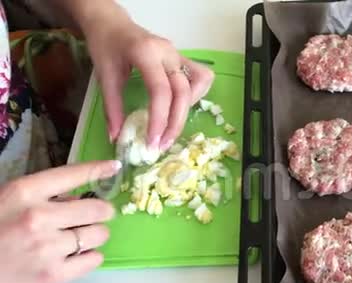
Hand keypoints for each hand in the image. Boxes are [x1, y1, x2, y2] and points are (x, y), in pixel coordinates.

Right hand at [0, 160, 120, 282]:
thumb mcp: (6, 202)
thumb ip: (41, 196)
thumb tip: (76, 198)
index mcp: (24, 192)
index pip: (72, 175)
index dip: (97, 169)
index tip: (114, 167)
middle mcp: (39, 217)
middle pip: (97, 209)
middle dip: (102, 211)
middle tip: (95, 216)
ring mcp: (48, 248)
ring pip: (100, 234)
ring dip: (95, 235)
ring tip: (81, 238)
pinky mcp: (53, 275)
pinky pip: (94, 260)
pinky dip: (90, 257)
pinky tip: (76, 256)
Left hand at [86, 20, 213, 150]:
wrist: (111, 23)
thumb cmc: (106, 45)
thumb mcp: (105, 76)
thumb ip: (112, 108)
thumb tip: (116, 137)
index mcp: (146, 53)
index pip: (161, 91)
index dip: (159, 120)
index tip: (153, 142)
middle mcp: (168, 53)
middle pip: (183, 92)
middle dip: (175, 123)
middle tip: (163, 145)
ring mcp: (178, 54)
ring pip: (198, 84)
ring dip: (188, 108)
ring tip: (172, 124)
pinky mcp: (182, 59)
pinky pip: (200, 77)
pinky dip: (195, 95)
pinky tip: (179, 107)